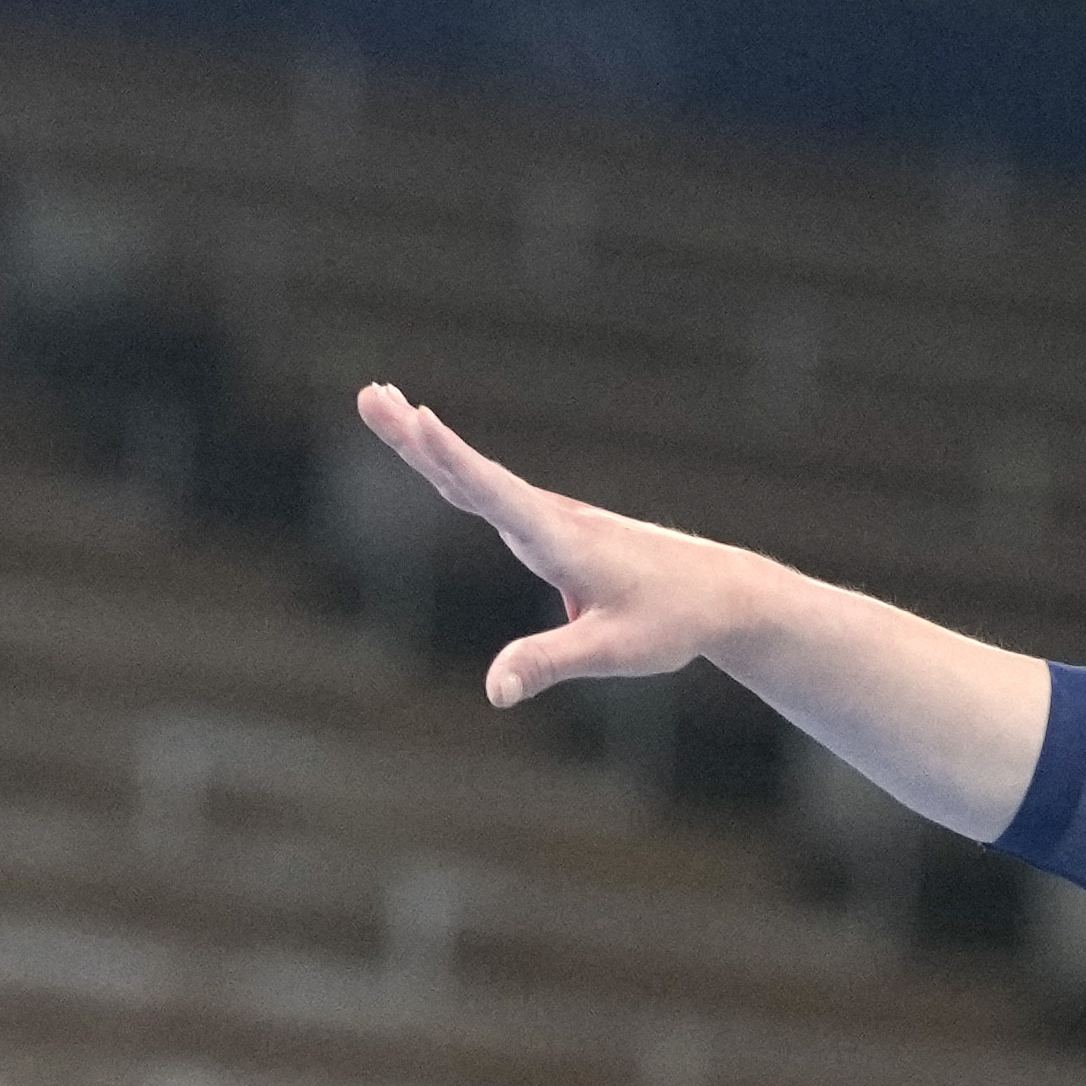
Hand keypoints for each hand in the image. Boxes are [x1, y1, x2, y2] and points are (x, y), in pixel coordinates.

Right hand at [354, 384, 766, 706]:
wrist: (718, 593)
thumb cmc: (670, 622)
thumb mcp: (612, 652)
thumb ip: (549, 664)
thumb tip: (494, 692)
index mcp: (562, 540)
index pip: (496, 494)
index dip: (453, 459)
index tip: (416, 418)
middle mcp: (550, 517)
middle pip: (471, 474)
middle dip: (416, 436)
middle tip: (367, 394)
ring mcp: (548, 517)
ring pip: (476, 476)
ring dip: (425, 440)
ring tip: (379, 401)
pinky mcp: (549, 527)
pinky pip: (489, 490)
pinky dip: (452, 465)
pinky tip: (428, 448)